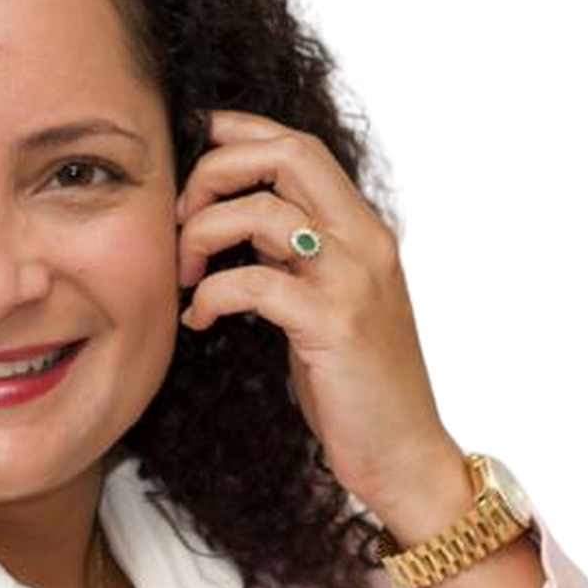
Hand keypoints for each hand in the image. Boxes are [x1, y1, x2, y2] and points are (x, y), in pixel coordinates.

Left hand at [176, 110, 450, 507]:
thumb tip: (244, 223)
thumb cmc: (360, 389)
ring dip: (203, 233)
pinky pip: (253, 281)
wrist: (405, 455)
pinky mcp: (332, 323)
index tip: (202, 142)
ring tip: (187, 273)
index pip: (304, 149)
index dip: (246, 132)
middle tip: (182, 215)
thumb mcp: (329, 305)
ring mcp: (352, 280)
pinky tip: (201, 319)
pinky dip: (213, 295)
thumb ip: (297, 258)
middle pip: (286, 156)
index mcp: (365, 232)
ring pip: (262, 212)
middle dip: (217, 170)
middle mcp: (365, 242)